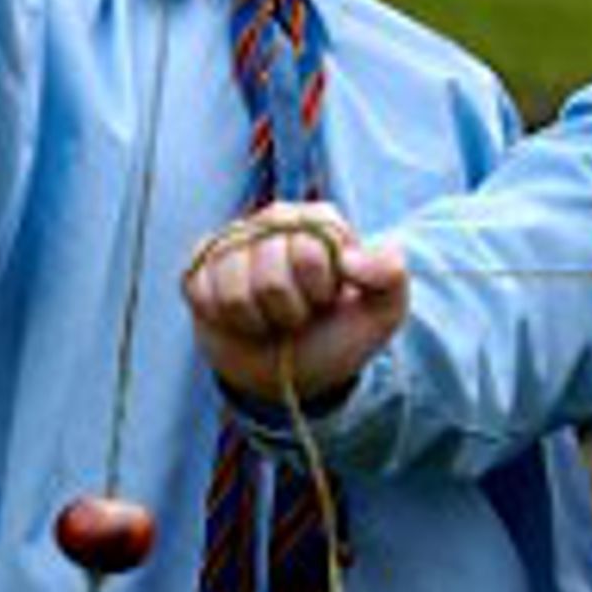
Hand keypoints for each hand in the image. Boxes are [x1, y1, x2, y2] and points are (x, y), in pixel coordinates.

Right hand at [181, 202, 409, 404]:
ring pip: (235, 292)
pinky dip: (227, 321)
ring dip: (259, 321)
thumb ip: (390, 276)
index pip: (309, 250)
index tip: (328, 299)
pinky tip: (243, 319)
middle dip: (291, 310)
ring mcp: (233, 244)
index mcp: (318, 220)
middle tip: (300, 314)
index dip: (320, 289)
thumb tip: (349, 260)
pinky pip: (202, 295)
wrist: (298, 371)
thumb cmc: (340, 333)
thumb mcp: (383, 311)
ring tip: (272, 319)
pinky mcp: (200, 269)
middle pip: (270, 274)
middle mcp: (273, 221)